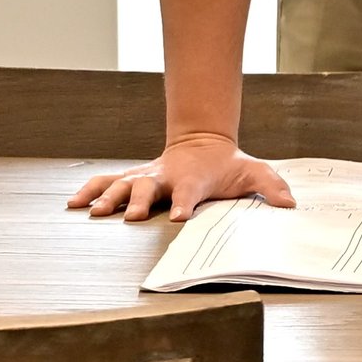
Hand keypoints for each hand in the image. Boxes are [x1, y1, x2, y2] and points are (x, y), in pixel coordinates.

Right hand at [69, 135, 295, 223]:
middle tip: (129, 216)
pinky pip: (106, 182)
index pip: (189, 192)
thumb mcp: (254, 172)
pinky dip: (89, 190)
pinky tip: (72, 204)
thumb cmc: (228, 166)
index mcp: (194, 179)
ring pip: (121, 184)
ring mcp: (146, 177)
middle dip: (137, 201)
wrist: (204, 144)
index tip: (177, 217)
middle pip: (147, 188)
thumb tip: (289, 203)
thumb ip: (271, 186)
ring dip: (106, 197)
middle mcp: (165, 178)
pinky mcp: (132, 178)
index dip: (184, 203)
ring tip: (89, 212)